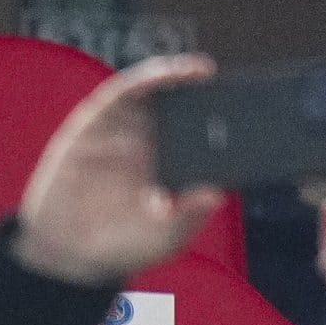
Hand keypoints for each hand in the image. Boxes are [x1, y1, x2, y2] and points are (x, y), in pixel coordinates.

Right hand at [14, 54, 227, 287]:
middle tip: (238, 84)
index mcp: (178, 165)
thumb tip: (217, 195)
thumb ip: (188, 217)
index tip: (257, 108)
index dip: (231, 116)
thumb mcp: (164, 238)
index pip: (209, 132)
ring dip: (176, 73)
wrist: (68, 255)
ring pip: (154, 92)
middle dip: (211, 90)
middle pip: (186, 105)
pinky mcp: (92, 126)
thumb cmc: (125, 244)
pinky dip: (141, 80)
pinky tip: (159, 75)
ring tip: (200, 69)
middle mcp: (153, 143)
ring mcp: (123, 132)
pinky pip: (117, 95)